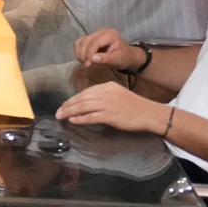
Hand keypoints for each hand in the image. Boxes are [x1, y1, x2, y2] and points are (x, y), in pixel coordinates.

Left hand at [54, 82, 172, 134]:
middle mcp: (106, 93)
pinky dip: (80, 119)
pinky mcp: (110, 115)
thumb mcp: (117, 94)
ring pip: (83, 107)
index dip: (73, 99)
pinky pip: (91, 117)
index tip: (64, 105)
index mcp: (107, 86)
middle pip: (82, 99)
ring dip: (70, 112)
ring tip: (61, 116)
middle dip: (67, 105)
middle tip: (58, 112)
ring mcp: (107, 104)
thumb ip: (103, 96)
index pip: (85, 92)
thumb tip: (86, 103)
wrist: (149, 113)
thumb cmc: (134, 106)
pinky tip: (73, 121)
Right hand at [73, 27, 143, 72]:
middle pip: (86, 41)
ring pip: (81, 41)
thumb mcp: (117, 59)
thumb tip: (92, 59)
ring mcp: (95, 33)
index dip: (89, 54)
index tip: (88, 65)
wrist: (126, 55)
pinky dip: (78, 50)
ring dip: (79, 52)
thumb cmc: (124, 57)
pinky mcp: (91, 37)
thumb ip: (106, 59)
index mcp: (109, 34)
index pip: (94, 42)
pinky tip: (82, 58)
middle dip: (83, 54)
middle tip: (86, 65)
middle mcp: (101, 31)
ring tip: (84, 62)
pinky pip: (80, 42)